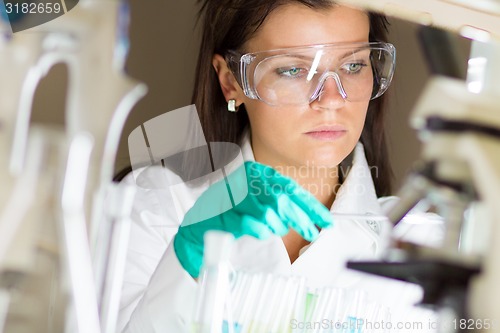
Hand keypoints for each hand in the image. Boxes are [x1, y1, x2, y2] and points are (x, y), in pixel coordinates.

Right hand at [173, 161, 332, 277]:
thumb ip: (281, 204)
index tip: (326, 221)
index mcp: (257, 173)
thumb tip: (309, 217)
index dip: (310, 206)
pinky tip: (261, 232)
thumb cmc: (231, 212)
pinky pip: (253, 224)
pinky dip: (261, 231)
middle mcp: (246, 180)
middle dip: (301, 219)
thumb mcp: (259, 202)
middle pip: (283, 200)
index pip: (290, 188)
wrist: (199, 225)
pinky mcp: (225, 214)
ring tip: (276, 230)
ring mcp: (234, 196)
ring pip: (270, 212)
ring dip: (278, 226)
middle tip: (312, 233)